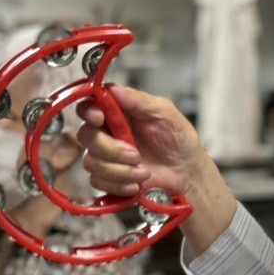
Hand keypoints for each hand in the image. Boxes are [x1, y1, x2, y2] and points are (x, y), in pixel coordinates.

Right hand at [75, 84, 208, 200]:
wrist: (188, 173)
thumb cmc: (179, 140)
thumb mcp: (164, 112)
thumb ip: (138, 100)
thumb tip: (113, 89)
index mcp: (118, 112)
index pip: (88, 106)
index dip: (88, 112)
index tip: (100, 119)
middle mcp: (108, 132)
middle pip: (85, 136)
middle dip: (110, 149)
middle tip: (136, 155)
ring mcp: (106, 156)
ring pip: (91, 162)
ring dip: (119, 171)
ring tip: (143, 172)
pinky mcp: (108, 178)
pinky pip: (98, 182)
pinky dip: (120, 185)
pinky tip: (137, 184)